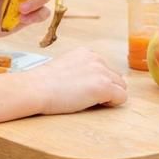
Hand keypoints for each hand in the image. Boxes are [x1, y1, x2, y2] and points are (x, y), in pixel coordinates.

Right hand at [0, 47, 127, 123]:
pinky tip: (95, 104)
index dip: (98, 82)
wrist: (36, 88)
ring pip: (121, 87)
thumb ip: (80, 70)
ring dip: (110, 96)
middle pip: (116, 77)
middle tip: (88, 98)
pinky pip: (122, 97)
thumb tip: (88, 83)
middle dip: (107, 89)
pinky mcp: (104, 86)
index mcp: (86, 53)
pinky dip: (112, 104)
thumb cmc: (43, 83)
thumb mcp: (64, 67)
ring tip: (90, 101)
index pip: (105, 68)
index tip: (84, 89)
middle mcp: (97, 59)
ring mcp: (102, 72)